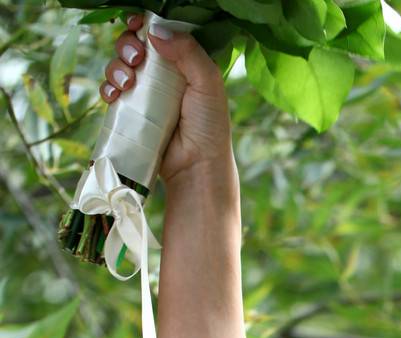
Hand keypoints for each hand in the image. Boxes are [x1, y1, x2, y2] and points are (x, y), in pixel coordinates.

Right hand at [100, 11, 234, 185]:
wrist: (197, 166)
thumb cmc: (209, 126)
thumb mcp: (208, 82)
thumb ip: (188, 51)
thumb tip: (155, 31)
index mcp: (182, 61)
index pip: (158, 32)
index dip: (144, 25)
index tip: (137, 25)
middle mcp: (162, 74)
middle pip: (134, 44)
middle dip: (127, 45)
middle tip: (136, 59)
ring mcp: (145, 93)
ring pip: (119, 65)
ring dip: (116, 67)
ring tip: (127, 83)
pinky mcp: (131, 113)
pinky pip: (111, 92)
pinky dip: (108, 88)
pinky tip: (115, 95)